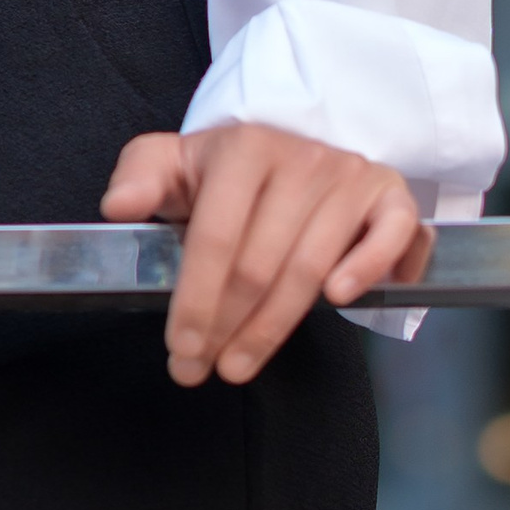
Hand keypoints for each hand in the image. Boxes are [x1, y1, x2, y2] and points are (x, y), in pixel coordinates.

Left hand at [102, 122, 432, 387]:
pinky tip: (339, 301)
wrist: (294, 140)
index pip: (215, 236)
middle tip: (201, 368)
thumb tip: (118, 206)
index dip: (195, 300)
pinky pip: (392, 235)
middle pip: (260, 263)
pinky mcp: (390, 194)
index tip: (179, 348)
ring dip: (274, 327)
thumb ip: (140, 178)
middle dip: (225, 326)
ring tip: (239, 363)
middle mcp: (302, 157)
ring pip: (312, 268)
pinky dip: (370, 268)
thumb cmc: (228, 170)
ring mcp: (350, 176)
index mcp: (244, 147)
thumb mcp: (175, 162)